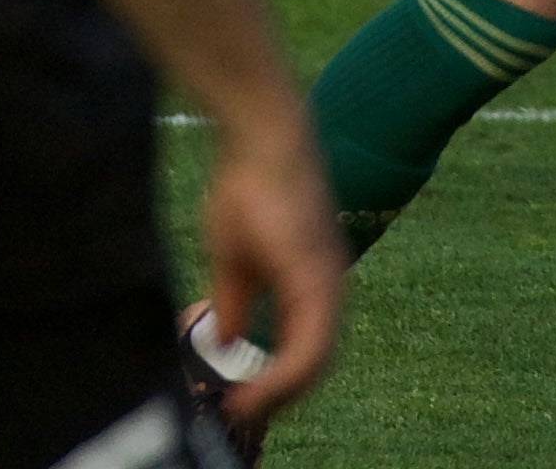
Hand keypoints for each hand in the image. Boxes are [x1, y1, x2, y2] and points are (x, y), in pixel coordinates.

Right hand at [196, 113, 347, 429]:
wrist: (260, 140)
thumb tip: (227, 341)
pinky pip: (309, 347)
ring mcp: (327, 288)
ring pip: (315, 365)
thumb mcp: (232, 258)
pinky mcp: (317, 280)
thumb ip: (234, 303)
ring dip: (279, 394)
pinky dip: (283, 375)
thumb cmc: (247, 188)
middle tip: (242, 415)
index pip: (303, 352)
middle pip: (314, 368)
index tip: (243, 402)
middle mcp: (328, 293)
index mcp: (311, 288)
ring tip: (244, 409)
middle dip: (277, 398)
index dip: (276, 383)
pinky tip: (255, 387)